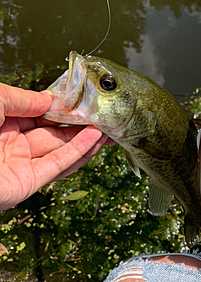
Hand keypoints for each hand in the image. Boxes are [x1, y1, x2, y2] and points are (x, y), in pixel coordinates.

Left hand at [0, 82, 110, 210]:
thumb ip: (22, 98)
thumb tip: (49, 99)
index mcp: (0, 123)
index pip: (38, 114)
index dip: (61, 108)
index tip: (82, 101)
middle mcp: (11, 144)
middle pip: (53, 133)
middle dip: (79, 125)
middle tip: (103, 116)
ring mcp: (21, 164)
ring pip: (60, 150)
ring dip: (86, 140)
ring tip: (108, 128)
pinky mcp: (28, 183)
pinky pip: (58, 165)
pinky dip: (79, 152)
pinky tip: (94, 139)